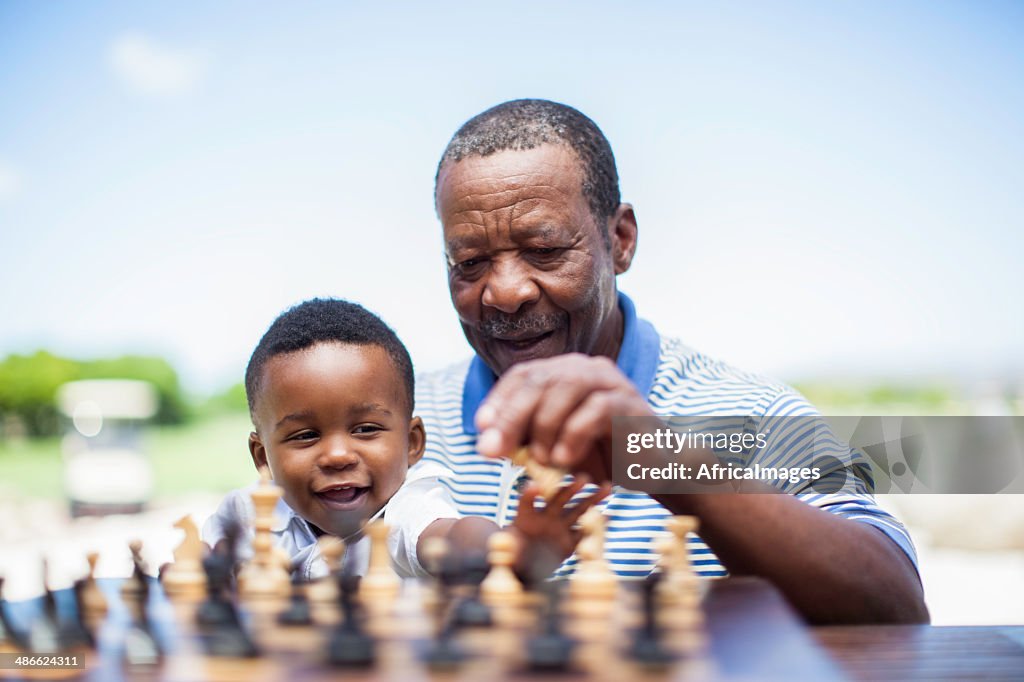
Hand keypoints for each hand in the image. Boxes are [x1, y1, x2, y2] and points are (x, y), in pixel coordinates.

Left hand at [475, 354, 653, 481]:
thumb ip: (526, 440)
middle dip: (511, 416)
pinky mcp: (629, 402)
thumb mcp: (554, 447)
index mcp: (566, 372)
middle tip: (494, 450)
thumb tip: (488, 442)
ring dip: (544, 427)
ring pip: (565, 389)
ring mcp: (610, 382)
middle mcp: (587, 368)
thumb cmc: (600, 455)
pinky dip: (573, 436)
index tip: (480, 427)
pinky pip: (594, 411)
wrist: (651, 467)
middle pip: (540, 379)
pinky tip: (564, 460)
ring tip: (541, 460)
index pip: (524, 375)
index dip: (499, 399)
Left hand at [509, 476, 610, 580]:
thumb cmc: (511, 555)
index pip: (526, 502)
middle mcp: (545, 518)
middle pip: (559, 499)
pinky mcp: (569, 543)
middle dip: (570, 489)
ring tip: (607, 487)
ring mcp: (559, 528)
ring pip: (577, 511)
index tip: (535, 486)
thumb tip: (500, 543)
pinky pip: (584, 533)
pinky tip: (609, 515)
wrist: (523, 568)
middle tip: (583, 478)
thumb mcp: (505, 550)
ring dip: (591, 499)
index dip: (530, 494)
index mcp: (527, 517)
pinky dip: (597, 525)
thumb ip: (505, 546)